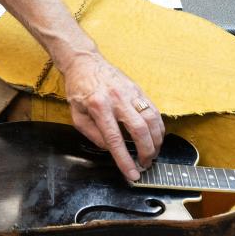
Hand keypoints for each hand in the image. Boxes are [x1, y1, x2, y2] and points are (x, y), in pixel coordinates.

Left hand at [62, 51, 163, 182]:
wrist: (84, 62)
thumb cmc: (78, 90)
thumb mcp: (76, 114)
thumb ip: (92, 134)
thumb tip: (110, 148)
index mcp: (98, 106)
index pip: (114, 139)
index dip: (125, 159)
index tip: (132, 174)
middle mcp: (117, 99)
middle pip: (139, 130)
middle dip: (146, 152)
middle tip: (146, 164)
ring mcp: (130, 92)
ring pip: (152, 119)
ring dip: (156, 140)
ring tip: (153, 153)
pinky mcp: (138, 89)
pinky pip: (154, 110)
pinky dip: (158, 126)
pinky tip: (156, 136)